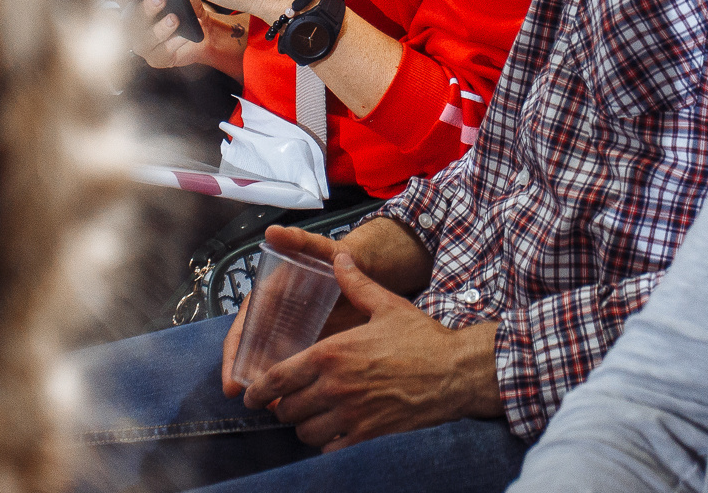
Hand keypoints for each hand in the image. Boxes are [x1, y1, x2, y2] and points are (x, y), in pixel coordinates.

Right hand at [109, 0, 249, 79]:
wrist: (206, 30)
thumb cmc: (188, 7)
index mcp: (134, 4)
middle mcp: (133, 25)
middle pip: (130, 18)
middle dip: (145, 8)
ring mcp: (143, 44)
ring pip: (143, 39)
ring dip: (159, 28)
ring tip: (174, 18)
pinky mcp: (156, 58)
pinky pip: (160, 53)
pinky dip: (172, 44)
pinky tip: (183, 37)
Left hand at [239, 253, 502, 450]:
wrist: (456, 371)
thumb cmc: (422, 338)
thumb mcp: (387, 304)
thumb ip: (356, 284)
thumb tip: (339, 258)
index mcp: (332, 353)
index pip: (277, 378)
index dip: (258, 391)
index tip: (252, 396)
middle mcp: (335, 386)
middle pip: (287, 410)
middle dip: (284, 408)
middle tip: (289, 403)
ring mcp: (351, 414)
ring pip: (305, 432)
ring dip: (304, 427)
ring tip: (312, 418)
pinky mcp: (368, 434)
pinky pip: (331, 449)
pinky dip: (327, 444)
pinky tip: (334, 432)